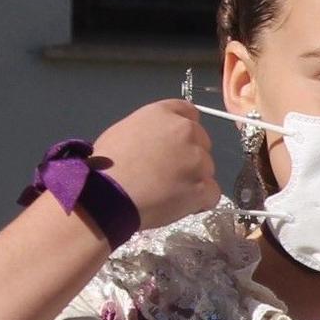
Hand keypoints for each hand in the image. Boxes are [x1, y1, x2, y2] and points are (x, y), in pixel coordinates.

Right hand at [89, 100, 218, 225]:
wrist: (107, 194)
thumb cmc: (107, 165)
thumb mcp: (125, 131)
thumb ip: (151, 130)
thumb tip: (157, 143)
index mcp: (164, 113)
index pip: (189, 113)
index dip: (184, 132)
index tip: (176, 146)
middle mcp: (186, 131)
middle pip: (202, 143)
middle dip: (191, 157)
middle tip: (169, 174)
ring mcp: (197, 159)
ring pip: (207, 170)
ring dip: (195, 181)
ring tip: (169, 193)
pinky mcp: (202, 187)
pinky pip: (212, 194)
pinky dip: (200, 202)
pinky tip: (181, 206)